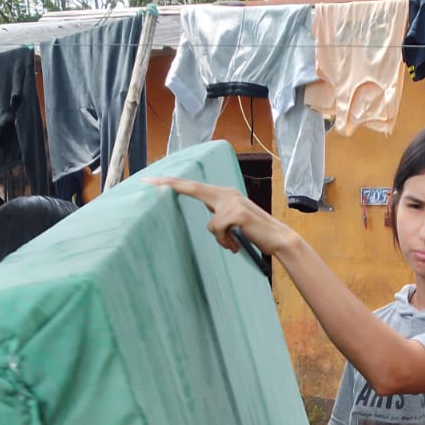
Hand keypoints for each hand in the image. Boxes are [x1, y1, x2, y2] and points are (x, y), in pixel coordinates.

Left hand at [150, 175, 288, 261]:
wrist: (277, 238)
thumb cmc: (254, 233)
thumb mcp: (233, 221)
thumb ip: (219, 212)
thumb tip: (208, 211)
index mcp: (224, 194)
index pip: (195, 186)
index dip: (174, 183)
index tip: (154, 180)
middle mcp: (227, 193)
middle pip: (193, 188)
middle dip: (169, 185)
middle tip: (147, 182)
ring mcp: (232, 202)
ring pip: (210, 225)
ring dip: (221, 239)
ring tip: (234, 243)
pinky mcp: (236, 214)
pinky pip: (218, 232)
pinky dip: (226, 242)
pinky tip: (237, 244)